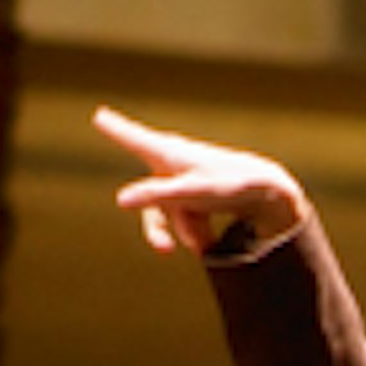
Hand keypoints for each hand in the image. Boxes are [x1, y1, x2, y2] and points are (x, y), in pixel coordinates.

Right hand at [94, 105, 305, 256]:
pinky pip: (186, 221)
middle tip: (165, 250)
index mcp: (167, 154)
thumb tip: (121, 200)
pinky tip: (213, 239)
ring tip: (209, 238)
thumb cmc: (228, 185)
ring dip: (187, 232)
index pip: (134, 140)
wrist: (267, 193)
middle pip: (151, 201)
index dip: (115, 129)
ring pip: (171, 216)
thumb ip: (156, 196)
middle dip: (159, 231)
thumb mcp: (189, 193)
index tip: (99, 115)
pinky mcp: (195, 197)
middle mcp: (172, 166)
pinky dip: (197, 232)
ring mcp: (184, 183)